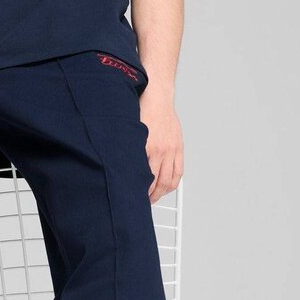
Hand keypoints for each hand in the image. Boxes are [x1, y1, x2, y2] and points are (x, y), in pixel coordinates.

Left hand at [139, 84, 182, 202]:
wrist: (157, 96)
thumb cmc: (140, 111)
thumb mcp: (128, 132)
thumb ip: (128, 150)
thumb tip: (120, 168)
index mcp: (147, 148)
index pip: (144, 179)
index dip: (138, 192)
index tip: (132, 198)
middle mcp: (161, 151)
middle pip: (158, 183)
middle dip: (150, 197)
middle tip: (141, 203)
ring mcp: (172, 150)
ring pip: (170, 180)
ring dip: (162, 192)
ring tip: (153, 198)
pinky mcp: (178, 147)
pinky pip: (178, 171)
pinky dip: (173, 183)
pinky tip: (167, 187)